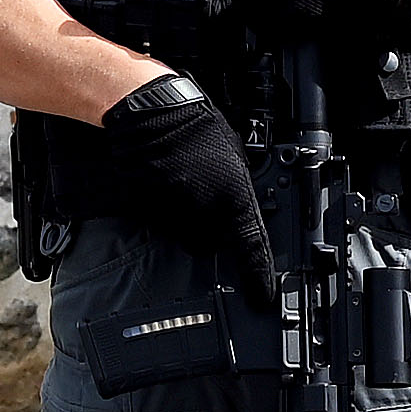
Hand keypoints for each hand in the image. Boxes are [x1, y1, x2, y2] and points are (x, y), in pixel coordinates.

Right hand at [94, 73, 285, 309]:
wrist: (151, 112)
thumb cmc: (195, 125)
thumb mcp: (234, 156)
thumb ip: (238, 189)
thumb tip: (239, 204)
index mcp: (234, 199)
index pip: (251, 250)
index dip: (258, 279)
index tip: (262, 299)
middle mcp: (205, 214)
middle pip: (212, 244)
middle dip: (210, 230)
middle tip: (205, 199)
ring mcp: (174, 216)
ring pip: (185, 235)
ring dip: (186, 220)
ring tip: (181, 186)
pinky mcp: (148, 213)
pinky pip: (160, 224)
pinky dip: (162, 212)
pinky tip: (163, 186)